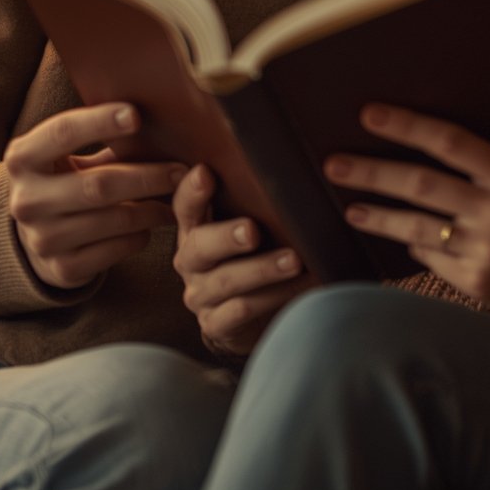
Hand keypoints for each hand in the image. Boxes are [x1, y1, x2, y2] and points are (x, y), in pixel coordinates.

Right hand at [6, 103, 182, 288]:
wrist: (38, 234)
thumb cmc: (67, 176)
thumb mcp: (68, 153)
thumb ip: (101, 135)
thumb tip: (160, 116)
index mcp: (24, 157)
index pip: (62, 132)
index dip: (100, 122)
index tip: (137, 115)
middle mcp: (26, 200)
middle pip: (98, 185)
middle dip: (148, 176)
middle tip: (183, 170)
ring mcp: (42, 240)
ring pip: (114, 220)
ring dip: (154, 207)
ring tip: (179, 196)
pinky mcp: (63, 269)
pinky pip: (118, 248)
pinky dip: (143, 233)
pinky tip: (153, 221)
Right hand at [172, 164, 311, 355]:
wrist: (242, 318)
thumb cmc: (248, 258)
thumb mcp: (243, 230)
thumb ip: (249, 203)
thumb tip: (282, 164)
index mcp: (194, 230)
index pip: (185, 207)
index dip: (192, 192)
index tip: (206, 173)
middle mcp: (191, 262)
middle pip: (200, 246)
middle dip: (227, 237)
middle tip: (253, 230)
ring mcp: (200, 296)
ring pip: (227, 281)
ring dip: (262, 270)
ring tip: (294, 261)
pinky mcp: (215, 325)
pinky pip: (243, 311)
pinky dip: (276, 298)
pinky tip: (304, 285)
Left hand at [324, 103, 489, 328]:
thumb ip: (488, 166)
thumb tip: (426, 150)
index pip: (450, 142)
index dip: (406, 126)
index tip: (369, 115)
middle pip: (420, 185)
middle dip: (372, 172)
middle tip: (334, 163)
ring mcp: (486, 251)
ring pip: (415, 227)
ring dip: (377, 214)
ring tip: (350, 205)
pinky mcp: (477, 285)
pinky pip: (432, 257)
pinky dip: (416, 244)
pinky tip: (401, 236)